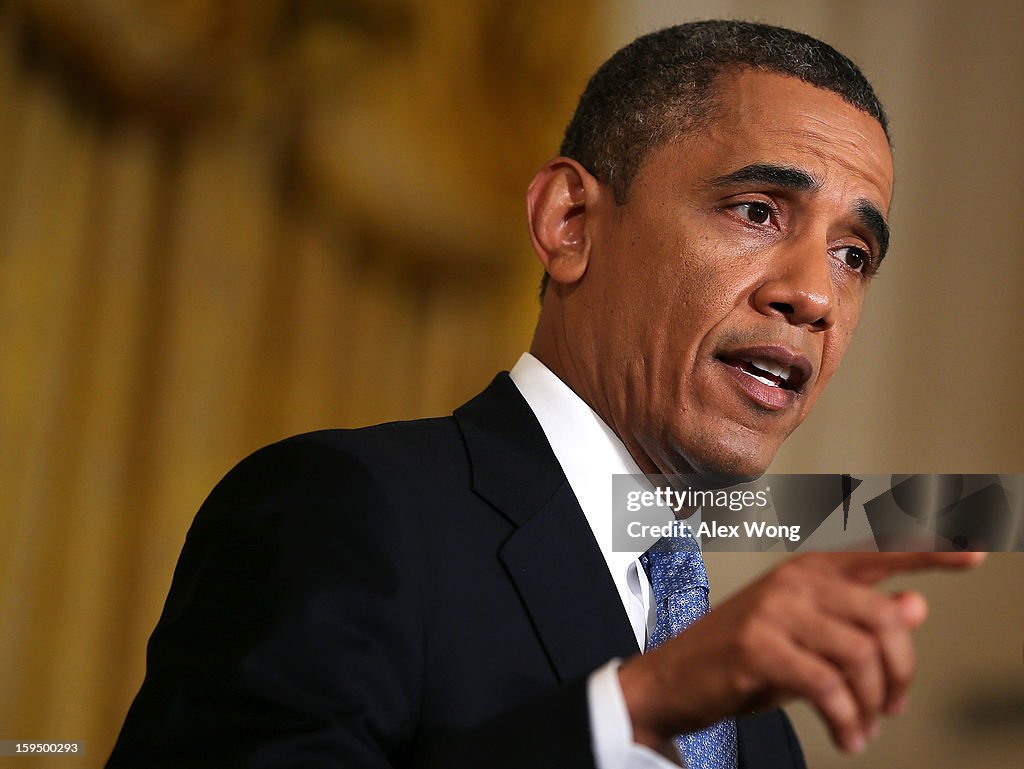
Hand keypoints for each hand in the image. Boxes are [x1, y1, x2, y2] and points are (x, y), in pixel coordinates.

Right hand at [618, 551, 985, 753]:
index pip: (880, 553)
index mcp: (809, 570)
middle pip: (884, 620)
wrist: (673, 679)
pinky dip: (847, 720)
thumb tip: (916, 606)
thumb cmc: (743, 657)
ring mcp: (775, 610)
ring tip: (864, 729)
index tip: (979, 550)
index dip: (932, 552)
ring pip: (861, 655)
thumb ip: (859, 618)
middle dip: (901, 673)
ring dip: (873, 704)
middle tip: (894, 707)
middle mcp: (795, 580)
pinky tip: (845, 736)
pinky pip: (829, 686)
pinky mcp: (760, 646)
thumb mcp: (807, 636)